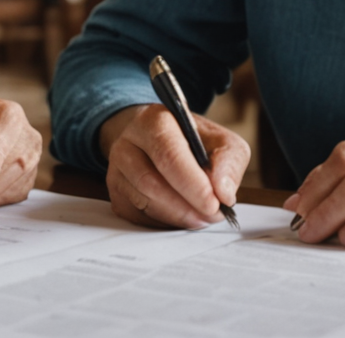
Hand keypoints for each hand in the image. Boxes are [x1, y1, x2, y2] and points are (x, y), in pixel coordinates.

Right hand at [99, 104, 247, 228]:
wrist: (156, 139)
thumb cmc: (191, 140)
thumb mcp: (220, 140)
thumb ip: (229, 161)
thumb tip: (223, 193)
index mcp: (153, 121)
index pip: (168, 155)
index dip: (192, 184)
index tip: (214, 204)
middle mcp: (127, 143)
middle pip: (151, 183)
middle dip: (186, 206)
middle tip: (212, 215)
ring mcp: (116, 170)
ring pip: (144, 203)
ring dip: (178, 216)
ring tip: (202, 216)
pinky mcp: (115, 194)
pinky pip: (139, 218)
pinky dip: (165, 223)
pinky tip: (181, 215)